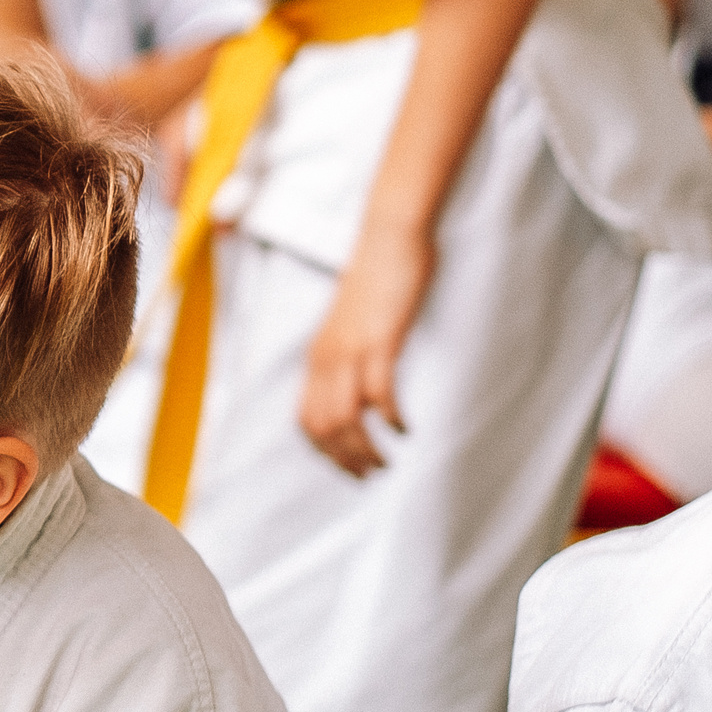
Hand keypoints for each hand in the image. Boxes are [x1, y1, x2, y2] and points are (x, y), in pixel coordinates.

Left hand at [299, 220, 434, 477]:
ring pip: (346, 418)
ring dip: (366, 448)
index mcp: (317, 356)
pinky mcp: (380, 340)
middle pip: (324, 427)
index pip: (305, 419)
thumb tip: (358, 385)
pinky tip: (406, 429)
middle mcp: (326, 358)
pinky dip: (392, 419)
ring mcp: (351, 350)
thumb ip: (350, 356)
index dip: (323, 451)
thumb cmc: (377, 278)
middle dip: (345, 460)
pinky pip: (380, 393)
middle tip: (372, 475)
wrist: (389, 236)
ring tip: (386, 462)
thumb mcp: (353, 325)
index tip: (348, 468)